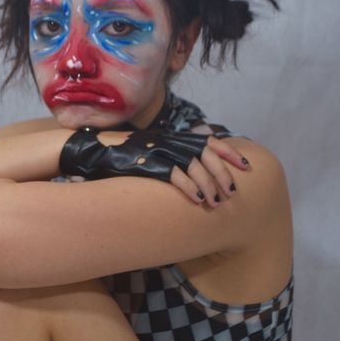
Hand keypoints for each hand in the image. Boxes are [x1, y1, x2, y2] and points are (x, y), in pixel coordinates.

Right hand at [60, 128, 249, 206]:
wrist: (93, 150)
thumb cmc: (121, 157)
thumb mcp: (150, 152)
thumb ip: (170, 158)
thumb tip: (191, 170)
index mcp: (173, 138)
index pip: (208, 141)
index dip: (229, 152)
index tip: (245, 166)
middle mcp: (169, 141)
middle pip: (207, 154)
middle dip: (223, 173)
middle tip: (233, 192)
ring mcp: (158, 151)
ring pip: (194, 165)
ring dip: (209, 184)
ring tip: (217, 203)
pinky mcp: (147, 163)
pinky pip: (174, 174)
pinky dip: (189, 186)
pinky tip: (197, 200)